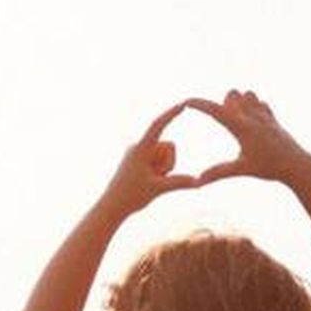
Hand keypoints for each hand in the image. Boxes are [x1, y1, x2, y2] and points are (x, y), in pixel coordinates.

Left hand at [97, 102, 213, 216]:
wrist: (111, 206)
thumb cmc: (131, 196)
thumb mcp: (159, 189)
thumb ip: (179, 182)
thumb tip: (199, 181)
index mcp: (141, 149)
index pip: (158, 126)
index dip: (171, 114)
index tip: (183, 104)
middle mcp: (138, 147)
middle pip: (168, 146)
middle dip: (169, 162)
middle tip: (155, 179)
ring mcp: (138, 153)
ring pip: (165, 154)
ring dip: (165, 168)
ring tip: (149, 181)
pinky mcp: (138, 160)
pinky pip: (158, 160)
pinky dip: (160, 170)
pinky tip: (146, 182)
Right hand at [186, 90, 309, 184]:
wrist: (297, 166)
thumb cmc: (269, 168)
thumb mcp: (241, 170)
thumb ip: (218, 173)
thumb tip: (197, 182)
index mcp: (242, 127)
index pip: (216, 111)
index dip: (199, 105)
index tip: (186, 102)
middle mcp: (253, 116)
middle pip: (232, 94)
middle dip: (222, 103)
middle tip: (223, 121)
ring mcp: (265, 115)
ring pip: (248, 93)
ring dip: (238, 102)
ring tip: (237, 120)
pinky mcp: (273, 119)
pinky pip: (261, 102)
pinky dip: (252, 107)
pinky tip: (251, 121)